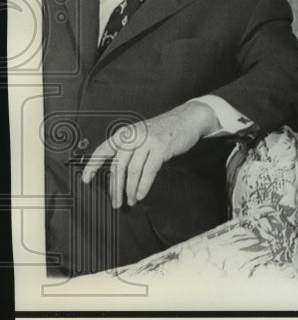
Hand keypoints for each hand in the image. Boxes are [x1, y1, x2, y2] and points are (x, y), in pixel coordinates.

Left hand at [81, 101, 219, 208]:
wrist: (189, 118)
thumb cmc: (166, 129)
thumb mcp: (142, 134)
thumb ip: (130, 148)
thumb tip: (118, 173)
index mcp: (126, 133)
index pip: (103, 150)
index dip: (92, 166)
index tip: (86, 179)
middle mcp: (134, 136)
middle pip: (118, 166)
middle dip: (115, 188)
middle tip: (115, 201)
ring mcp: (147, 141)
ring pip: (132, 171)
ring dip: (130, 190)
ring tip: (131, 200)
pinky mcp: (161, 148)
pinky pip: (148, 172)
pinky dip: (143, 186)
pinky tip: (141, 194)